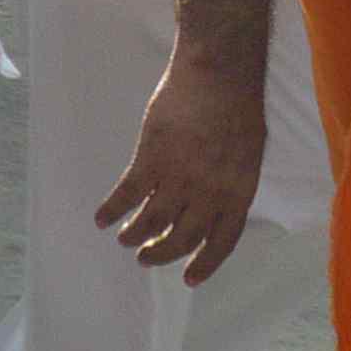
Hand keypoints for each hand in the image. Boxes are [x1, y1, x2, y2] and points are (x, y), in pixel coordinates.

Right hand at [98, 50, 265, 286]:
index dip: (204, 264)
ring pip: (150, 223)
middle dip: (160, 254)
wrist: (218, 71)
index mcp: (238, 193)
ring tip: (124, 238)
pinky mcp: (151, 159)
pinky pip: (126, 195)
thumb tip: (215, 205)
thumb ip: (232, 182)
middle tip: (145, 257)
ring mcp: (178, 178)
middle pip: (180, 240)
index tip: (188, 279)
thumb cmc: (238, 105)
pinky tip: (101, 218)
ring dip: (134, 235)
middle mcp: (208, 194)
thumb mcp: (249, 152)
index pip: (221, 243)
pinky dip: (111, 211)